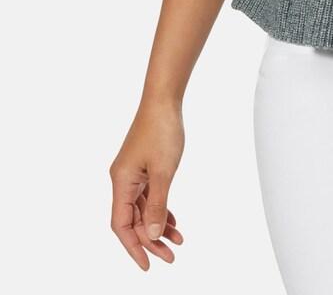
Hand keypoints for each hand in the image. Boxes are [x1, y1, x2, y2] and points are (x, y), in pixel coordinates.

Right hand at [109, 98, 185, 269]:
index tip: (147, 265)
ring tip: (178, 241)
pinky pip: (149, 196)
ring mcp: (133, 173)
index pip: (122, 225)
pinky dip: (161, 209)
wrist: (164, 100)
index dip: (133, 247)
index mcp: (121, 182)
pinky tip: (173, 221)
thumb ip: (159, 204)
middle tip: (171, 257)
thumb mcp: (164, 171)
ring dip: (158, 226)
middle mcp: (123, 180)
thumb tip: (153, 236)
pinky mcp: (143, 167)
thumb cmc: (162, 130)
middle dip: (151, 240)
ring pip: (143, 209)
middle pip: (133, 220)